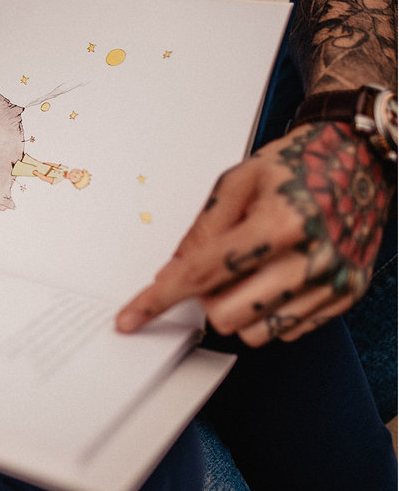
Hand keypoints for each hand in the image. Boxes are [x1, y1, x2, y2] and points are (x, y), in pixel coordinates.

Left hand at [117, 121, 392, 345]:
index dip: (158, 299)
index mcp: (279, 223)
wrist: (360, 156)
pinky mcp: (346, 296)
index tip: (130, 319)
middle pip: (226, 316)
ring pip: (255, 333)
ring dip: (240, 309)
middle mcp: (310, 259)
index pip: (201, 274)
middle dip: (208, 299)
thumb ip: (203, 229)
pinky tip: (278, 276)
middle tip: (219, 266)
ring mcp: (332, 282)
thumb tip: (172, 272)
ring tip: (253, 269)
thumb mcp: (238, 180)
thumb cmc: (298, 163)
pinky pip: (288, 331)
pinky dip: (271, 311)